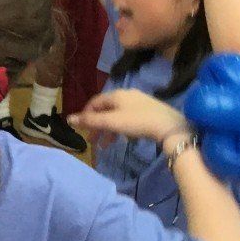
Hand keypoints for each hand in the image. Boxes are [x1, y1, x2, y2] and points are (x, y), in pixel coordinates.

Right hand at [69, 89, 188, 146]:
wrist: (170, 126)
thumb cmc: (138, 122)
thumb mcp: (112, 122)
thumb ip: (91, 121)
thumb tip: (69, 118)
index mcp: (116, 95)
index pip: (95, 102)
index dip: (86, 115)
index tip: (82, 129)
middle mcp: (127, 95)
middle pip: (106, 110)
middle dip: (97, 126)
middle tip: (92, 141)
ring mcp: (139, 102)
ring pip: (118, 115)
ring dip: (109, 130)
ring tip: (106, 146)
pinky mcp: (149, 111)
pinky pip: (129, 118)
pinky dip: (122, 129)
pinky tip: (124, 139)